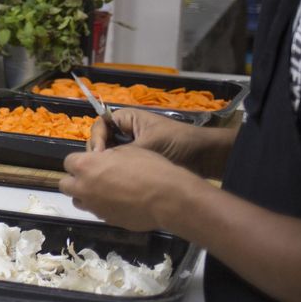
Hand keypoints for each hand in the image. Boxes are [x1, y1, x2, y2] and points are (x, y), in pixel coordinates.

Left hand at [59, 144, 194, 231]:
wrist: (166, 198)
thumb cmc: (148, 168)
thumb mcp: (127, 151)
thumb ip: (107, 157)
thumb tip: (102, 161)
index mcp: (85, 166)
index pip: (68, 162)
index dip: (80, 161)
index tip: (91, 161)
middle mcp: (83, 188)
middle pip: (65, 185)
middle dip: (75, 180)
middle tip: (93, 177)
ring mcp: (94, 207)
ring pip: (78, 201)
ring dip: (86, 195)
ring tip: (105, 191)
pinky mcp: (106, 221)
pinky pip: (97, 212)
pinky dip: (102, 207)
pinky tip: (119, 203)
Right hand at [88, 108, 223, 177]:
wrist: (204, 156)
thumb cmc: (177, 142)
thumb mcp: (148, 145)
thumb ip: (122, 152)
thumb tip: (100, 162)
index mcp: (127, 119)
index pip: (100, 126)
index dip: (96, 139)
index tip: (98, 156)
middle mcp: (127, 131)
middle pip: (102, 141)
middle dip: (99, 155)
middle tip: (100, 170)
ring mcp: (132, 146)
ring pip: (110, 155)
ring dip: (108, 165)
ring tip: (107, 178)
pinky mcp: (139, 161)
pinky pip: (121, 165)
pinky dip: (117, 172)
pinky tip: (116, 182)